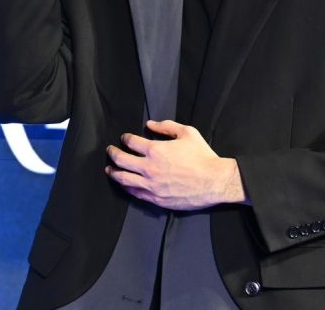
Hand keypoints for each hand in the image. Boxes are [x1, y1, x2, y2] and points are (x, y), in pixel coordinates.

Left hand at [105, 119, 246, 210]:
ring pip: (123, 179)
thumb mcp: (188, 133)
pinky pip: (135, 193)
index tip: (124, 138)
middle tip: (110, 151)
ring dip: (114, 173)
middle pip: (121, 160)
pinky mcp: (156, 199)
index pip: (131, 142)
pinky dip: (126, 187)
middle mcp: (149, 168)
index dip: (125, 138)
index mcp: (156, 150)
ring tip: (109, 170)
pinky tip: (124, 184)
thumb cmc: (202, 156)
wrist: (214, 181)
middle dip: (113, 154)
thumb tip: (150, 125)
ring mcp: (151, 185)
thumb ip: (167, 126)